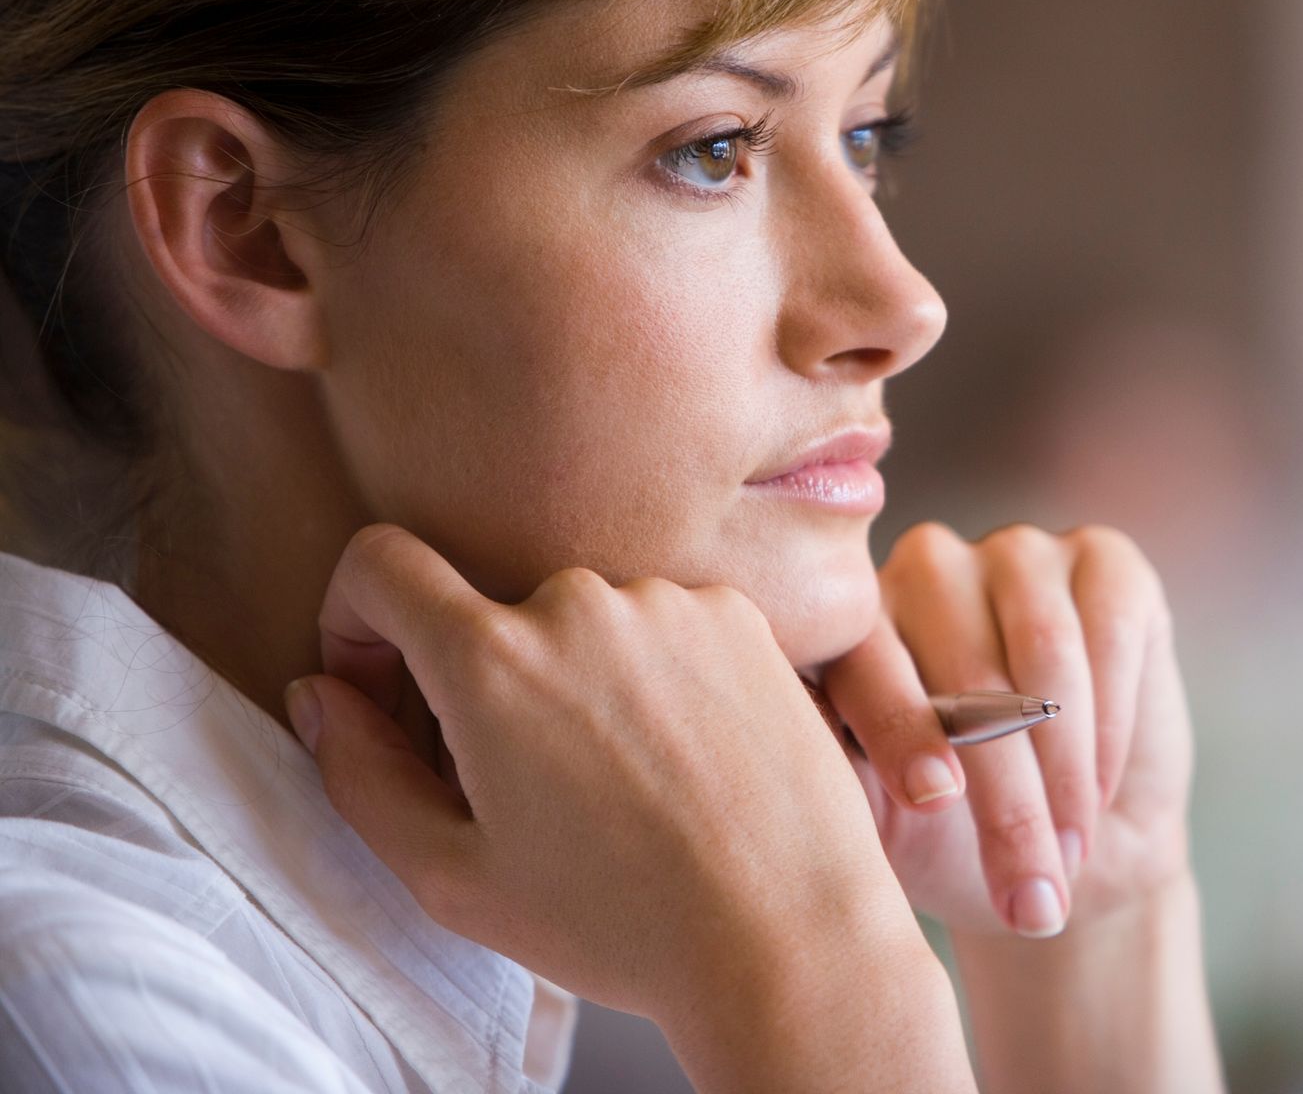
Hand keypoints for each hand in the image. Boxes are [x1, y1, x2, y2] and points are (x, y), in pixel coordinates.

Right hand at [288, 524, 930, 1032]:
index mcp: (490, 658)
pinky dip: (655, 676)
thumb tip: (322, 696)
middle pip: (490, 611)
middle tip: (520, 784)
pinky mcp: (740, 615)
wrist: (788, 932)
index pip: (379, 564)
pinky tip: (683, 761)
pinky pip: (664, 624)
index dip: (355, 621)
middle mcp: (579, 601)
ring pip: (584, 622)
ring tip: (621, 786)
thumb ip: (360, 773)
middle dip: (482, 683)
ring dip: (578, 681)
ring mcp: (670, 600)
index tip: (379, 684)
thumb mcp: (453, 877)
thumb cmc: (621, 923)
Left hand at [817, 522, 1194, 939]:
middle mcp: (926, 569)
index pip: (867, 661)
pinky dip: (1114, 722)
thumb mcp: (885, 827)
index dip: (902, 728)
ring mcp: (1015, 553)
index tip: (935, 799)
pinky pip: (1111, 631)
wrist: (1070, 853)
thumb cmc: (956, 844)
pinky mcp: (1102, 558)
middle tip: (1027, 892)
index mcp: (853, 625)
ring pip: (1046, 652)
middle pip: (967, 671)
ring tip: (1068, 856)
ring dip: (1065, 769)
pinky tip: (1103, 789)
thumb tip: (787, 759)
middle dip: (1004, 796)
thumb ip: (836, 778)